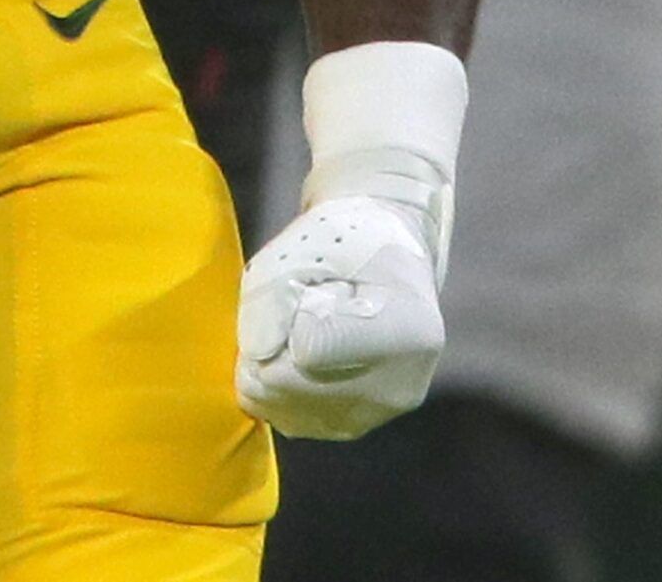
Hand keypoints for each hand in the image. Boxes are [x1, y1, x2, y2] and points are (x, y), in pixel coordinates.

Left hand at [236, 40, 464, 439]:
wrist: (382, 253)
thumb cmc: (346, 237)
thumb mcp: (309, 245)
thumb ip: (273, 297)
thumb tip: (254, 360)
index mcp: (406, 329)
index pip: (309, 350)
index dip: (286, 317)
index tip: (306, 290)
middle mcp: (401, 385)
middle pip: (292, 388)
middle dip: (268, 346)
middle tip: (291, 306)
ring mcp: (380, 413)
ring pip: (286, 411)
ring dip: (270, 368)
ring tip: (298, 328)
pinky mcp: (357, 426)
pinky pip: (292, 420)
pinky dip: (279, 387)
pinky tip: (297, 353)